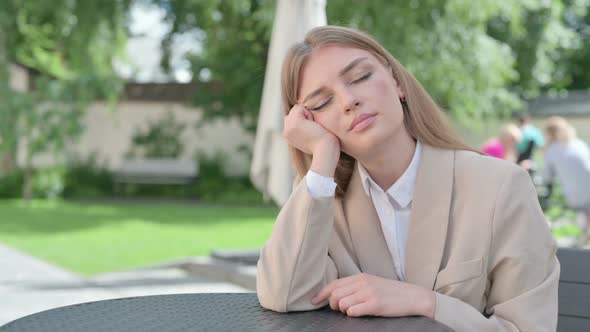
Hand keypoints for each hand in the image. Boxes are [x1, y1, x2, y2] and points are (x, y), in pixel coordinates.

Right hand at [283, 104, 337, 155]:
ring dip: (307, 115)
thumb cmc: (323, 145)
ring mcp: (288, 127)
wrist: (325, 151)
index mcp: (288, 136)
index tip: (311, 133)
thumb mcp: (310, 137)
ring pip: (295, 109)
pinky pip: (299, 107)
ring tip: (312, 128)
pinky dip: (309, 114)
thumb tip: (306, 120)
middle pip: (293, 112)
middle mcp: (286, 132)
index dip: (304, 120)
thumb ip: (304, 129)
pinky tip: (312, 125)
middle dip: (304, 116)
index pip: (292, 118)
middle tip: (312, 130)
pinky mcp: (294, 122)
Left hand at [311, 273, 435, 318]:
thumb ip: (355, 287)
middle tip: (339, 310)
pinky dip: (352, 314)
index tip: (313, 301)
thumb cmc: (391, 293)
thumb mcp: (372, 283)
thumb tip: (335, 295)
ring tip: (352, 311)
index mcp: (360, 277)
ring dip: (342, 310)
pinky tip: (359, 313)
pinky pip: (352, 311)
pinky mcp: (375, 304)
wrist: (413, 297)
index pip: (334, 284)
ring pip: (341, 303)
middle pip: (334, 294)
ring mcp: (368, 293)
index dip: (321, 293)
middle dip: (332, 305)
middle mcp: (362, 282)